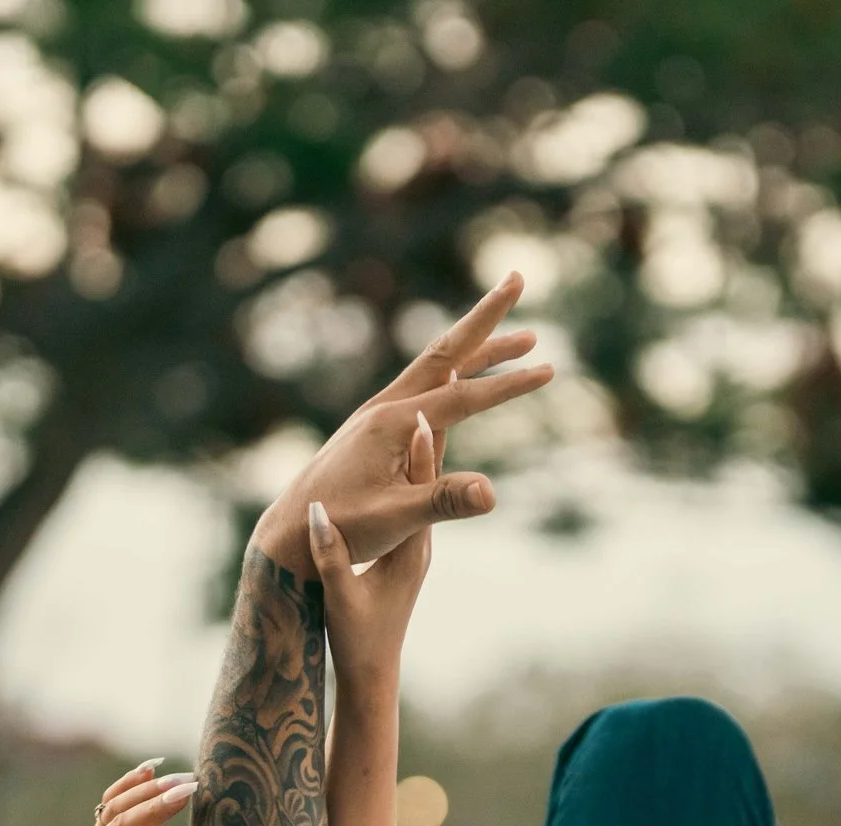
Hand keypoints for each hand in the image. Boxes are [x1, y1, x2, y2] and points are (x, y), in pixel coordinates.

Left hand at [251, 273, 552, 575]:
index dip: (509, 385)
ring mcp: (379, 415)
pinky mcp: (376, 428)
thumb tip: (492, 493)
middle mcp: (386, 408)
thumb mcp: (396, 520)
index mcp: (393, 424)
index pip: (463, 397)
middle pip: (446, 351)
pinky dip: (456, 371)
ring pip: (437, 367)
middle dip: (486, 316)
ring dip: (479, 348)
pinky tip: (468, 373)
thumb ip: (443, 501)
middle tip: (517, 278)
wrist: (291, 533)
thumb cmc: (340, 527)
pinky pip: (425, 387)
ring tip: (523, 339)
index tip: (549, 370)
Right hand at [310, 412, 439, 691]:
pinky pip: (413, 495)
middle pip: (432, 475)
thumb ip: (331, 560)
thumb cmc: (357, 638)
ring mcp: (418, 541)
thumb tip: (318, 519)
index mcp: (409, 548)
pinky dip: (411, 466)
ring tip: (431, 398)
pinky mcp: (408, 545)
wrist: (374, 669)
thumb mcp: (340, 598)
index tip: (420, 408)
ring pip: (425, 482)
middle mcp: (422, 539)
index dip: (419, 448)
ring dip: (425, 441)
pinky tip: (410, 445)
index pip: (420, 490)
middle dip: (432, 429)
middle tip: (440, 381)